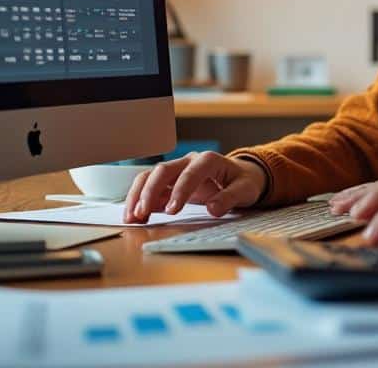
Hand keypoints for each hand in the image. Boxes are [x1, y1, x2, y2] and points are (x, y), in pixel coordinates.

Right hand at [122, 152, 266, 222]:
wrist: (241, 176)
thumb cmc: (243, 181)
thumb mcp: (245, 189)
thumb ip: (231, 198)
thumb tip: (213, 208)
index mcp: (208, 160)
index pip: (191, 172)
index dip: (180, 190)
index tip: (173, 210)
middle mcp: (189, 161)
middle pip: (163, 171)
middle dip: (151, 192)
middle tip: (143, 213)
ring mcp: (177, 170)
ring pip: (150, 176)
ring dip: (139, 195)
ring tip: (132, 217)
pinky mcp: (170, 181)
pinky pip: (149, 186)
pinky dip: (139, 199)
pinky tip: (135, 215)